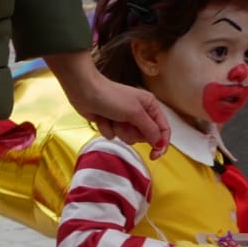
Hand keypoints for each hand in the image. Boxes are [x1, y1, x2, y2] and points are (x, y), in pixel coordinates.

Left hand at [47, 51, 169, 156]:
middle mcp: (139, 113)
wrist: (84, 91)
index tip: (155, 155)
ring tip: (112, 118)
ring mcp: (124, 119)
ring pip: (127, 138)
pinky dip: (106, 128)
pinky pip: (112, 136)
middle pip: (144, 136)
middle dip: (132, 132)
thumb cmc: (110, 96)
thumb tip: (160, 143)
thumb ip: (149, 129)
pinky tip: (102, 118)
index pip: (163, 129)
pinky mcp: (111, 123)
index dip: (161, 143)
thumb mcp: (135, 113)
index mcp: (150, 106)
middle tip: (124, 122)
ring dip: (118, 131)